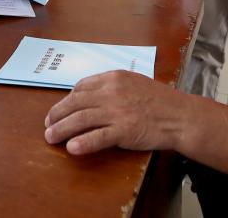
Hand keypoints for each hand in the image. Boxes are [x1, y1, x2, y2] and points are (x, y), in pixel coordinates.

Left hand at [43, 70, 192, 154]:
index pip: (82, 86)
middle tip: (48, 124)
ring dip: (61, 129)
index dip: (68, 98)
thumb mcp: (134, 82)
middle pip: (75, 103)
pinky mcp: (123, 131)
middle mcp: (111, 92)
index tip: (61, 108)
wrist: (180, 115)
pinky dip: (82, 143)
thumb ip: (113, 86)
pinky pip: (97, 137)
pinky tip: (71, 148)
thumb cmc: (160, 99)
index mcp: (113, 78)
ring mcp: (116, 112)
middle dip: (57, 114)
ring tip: (50, 137)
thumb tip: (90, 94)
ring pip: (80, 120)